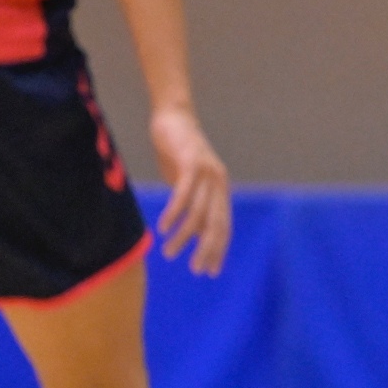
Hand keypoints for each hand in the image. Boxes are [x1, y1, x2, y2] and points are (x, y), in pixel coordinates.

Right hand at [149, 105, 230, 277]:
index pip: (223, 226)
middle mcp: (218, 182)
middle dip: (207, 249)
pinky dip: (175, 212)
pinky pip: (184, 193)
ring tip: (169, 252)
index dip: (218, 249)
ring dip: (184, 236)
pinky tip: (164, 227)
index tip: (210, 271)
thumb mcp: (187, 182)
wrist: (173, 116)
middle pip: (217, 223)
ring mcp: (207, 172)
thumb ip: (193, 204)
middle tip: (195, 270)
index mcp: (220, 189)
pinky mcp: (191, 162)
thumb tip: (194, 232)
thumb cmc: (178, 152)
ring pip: (198, 212)